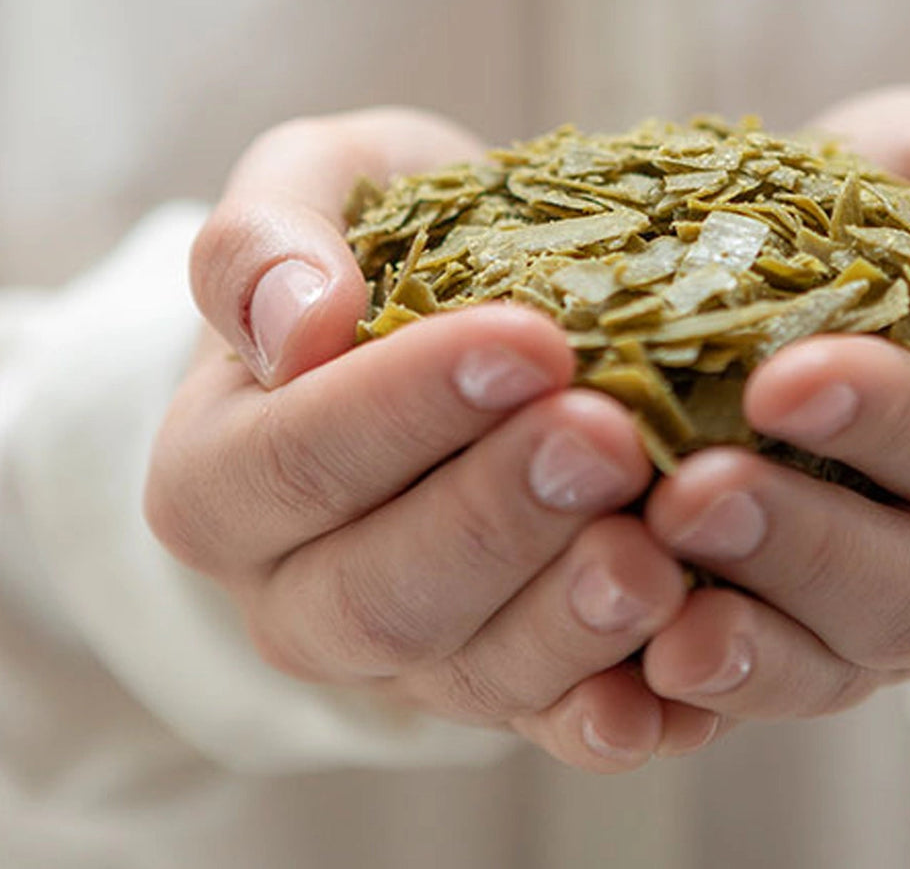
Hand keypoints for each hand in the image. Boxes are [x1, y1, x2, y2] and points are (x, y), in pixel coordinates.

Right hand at [145, 109, 713, 771]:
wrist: (454, 323)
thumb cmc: (382, 243)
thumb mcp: (317, 190)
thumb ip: (265, 242)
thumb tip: (295, 325)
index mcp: (220, 475)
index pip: (294, 460)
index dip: (404, 408)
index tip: (525, 342)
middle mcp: (297, 589)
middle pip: (378, 592)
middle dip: (498, 518)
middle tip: (608, 440)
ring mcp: (405, 654)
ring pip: (469, 673)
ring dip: (566, 622)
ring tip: (657, 556)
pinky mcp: (501, 680)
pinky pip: (550, 723)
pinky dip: (617, 715)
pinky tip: (687, 670)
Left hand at [640, 89, 909, 719]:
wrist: (849, 286)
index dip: (893, 422)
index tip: (783, 381)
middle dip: (802, 545)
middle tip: (688, 494)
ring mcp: (889, 628)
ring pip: (837, 667)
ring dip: (743, 642)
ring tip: (645, 590)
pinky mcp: (806, 657)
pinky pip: (759, 697)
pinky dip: (693, 699)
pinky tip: (622, 673)